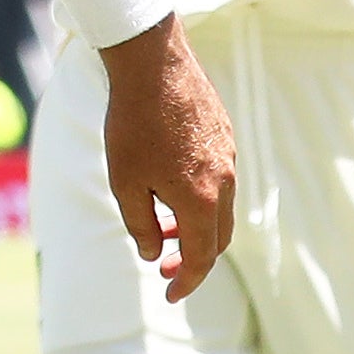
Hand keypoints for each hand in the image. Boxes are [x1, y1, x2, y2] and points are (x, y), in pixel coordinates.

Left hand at [95, 14, 236, 301]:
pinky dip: (199, 196)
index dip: (186, 281)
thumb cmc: (132, 122)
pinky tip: (168, 183)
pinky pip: (218, 179)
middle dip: (192, 257)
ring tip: (159, 224)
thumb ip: (140, 225)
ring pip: (219, 207)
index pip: (202, 257)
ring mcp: (228, 156)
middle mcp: (225, 181)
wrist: (152, 61)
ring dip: (193, 225)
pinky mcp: (224, 134)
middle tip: (163, 264)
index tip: (169, 293)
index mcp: (202, 200)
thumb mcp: (125, 182)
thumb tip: (151, 251)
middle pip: (218, 237)